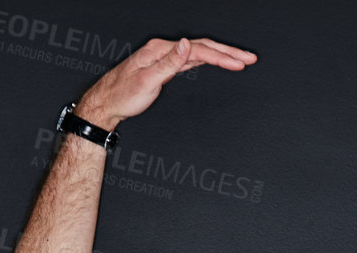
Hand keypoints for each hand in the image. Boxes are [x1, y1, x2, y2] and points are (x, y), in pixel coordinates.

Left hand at [76, 37, 255, 128]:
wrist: (107, 103)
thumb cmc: (123, 95)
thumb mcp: (147, 80)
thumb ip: (169, 62)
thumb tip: (187, 44)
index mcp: (160, 49)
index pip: (198, 50)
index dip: (221, 56)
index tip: (240, 63)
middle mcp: (163, 49)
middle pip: (202, 47)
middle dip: (228, 52)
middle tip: (249, 58)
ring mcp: (165, 57)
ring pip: (199, 53)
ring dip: (221, 56)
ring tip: (240, 60)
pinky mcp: (165, 66)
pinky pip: (192, 60)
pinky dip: (208, 61)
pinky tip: (216, 62)